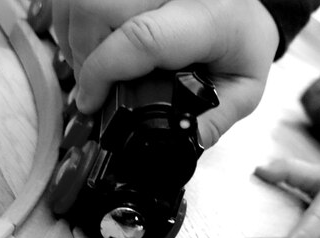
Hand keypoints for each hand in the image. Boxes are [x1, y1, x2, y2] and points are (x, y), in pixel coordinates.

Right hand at [52, 0, 278, 147]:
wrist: (244, 7)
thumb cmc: (243, 42)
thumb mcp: (243, 89)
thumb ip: (215, 120)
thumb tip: (182, 141)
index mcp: (206, 18)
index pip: (142, 38)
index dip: (102, 72)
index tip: (91, 102)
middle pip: (97, 10)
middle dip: (82, 56)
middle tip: (96, 86)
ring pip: (82, 1)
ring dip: (74, 38)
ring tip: (95, 67)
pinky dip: (74, 23)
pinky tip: (91, 43)